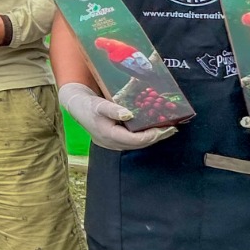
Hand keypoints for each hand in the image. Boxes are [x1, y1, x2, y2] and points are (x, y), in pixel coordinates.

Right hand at [59, 81, 175, 150]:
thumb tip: (128, 114)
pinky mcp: (114, 141)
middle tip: (172, 130)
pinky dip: (144, 137)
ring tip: (167, 131)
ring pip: (137, 145)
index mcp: (108, 135)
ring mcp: (112, 144)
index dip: (151, 135)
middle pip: (139, 144)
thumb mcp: (99, 104)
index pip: (135, 140)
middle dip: (156, 137)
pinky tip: (153, 131)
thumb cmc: (88, 105)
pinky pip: (133, 142)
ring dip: (152, 138)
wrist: (77, 107)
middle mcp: (111, 143)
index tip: (164, 128)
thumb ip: (113, 109)